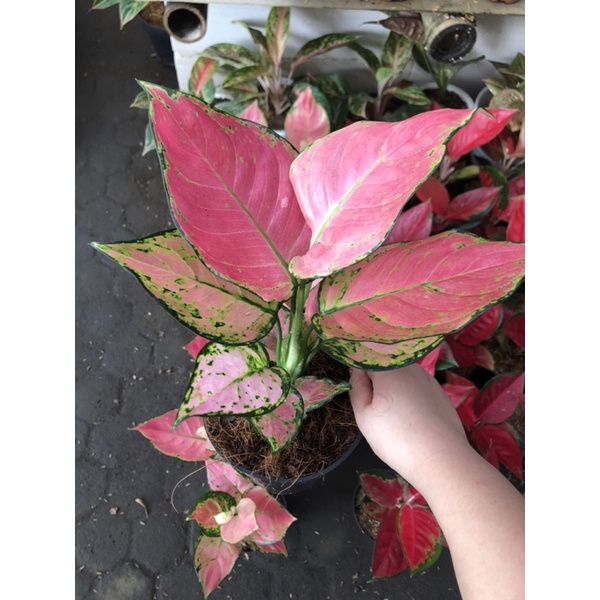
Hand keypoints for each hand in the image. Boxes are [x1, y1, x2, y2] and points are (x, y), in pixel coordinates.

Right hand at [349, 364, 467, 487]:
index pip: (367, 357)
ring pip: (402, 376)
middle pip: (386, 365)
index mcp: (389, 369)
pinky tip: (412, 417)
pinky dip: (410, 396)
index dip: (359, 372)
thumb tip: (355, 370)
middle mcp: (411, 367)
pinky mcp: (440, 392)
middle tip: (376, 407)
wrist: (441, 459)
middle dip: (377, 380)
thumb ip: (357, 387)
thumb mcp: (365, 416)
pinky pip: (417, 386)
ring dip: (394, 387)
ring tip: (396, 415)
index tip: (359, 390)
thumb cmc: (397, 438)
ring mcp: (428, 378)